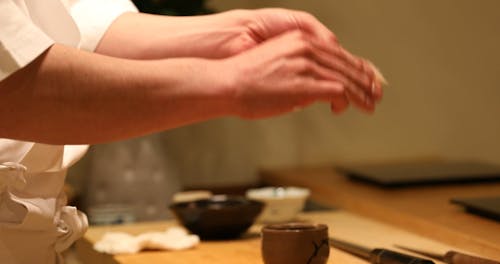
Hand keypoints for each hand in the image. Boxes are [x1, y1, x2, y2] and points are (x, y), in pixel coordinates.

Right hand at [219, 30, 374, 117]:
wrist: (227, 84)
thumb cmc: (246, 79)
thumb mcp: (277, 63)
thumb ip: (299, 72)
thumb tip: (314, 89)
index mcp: (300, 39)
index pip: (338, 53)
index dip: (356, 67)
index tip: (366, 78)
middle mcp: (307, 48)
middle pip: (347, 64)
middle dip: (365, 82)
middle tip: (375, 93)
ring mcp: (307, 65)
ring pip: (346, 79)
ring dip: (361, 94)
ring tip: (369, 105)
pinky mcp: (305, 83)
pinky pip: (337, 91)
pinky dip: (346, 101)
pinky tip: (345, 109)